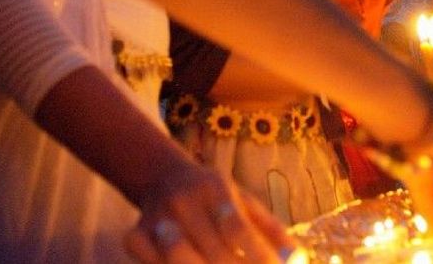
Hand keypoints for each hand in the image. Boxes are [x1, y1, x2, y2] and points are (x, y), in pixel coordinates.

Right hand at [125, 163, 293, 263]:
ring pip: (178, 259)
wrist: (164, 176)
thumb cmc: (217, 197)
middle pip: (212, 251)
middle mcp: (184, 200)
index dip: (257, 255)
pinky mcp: (136, 233)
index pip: (238, 229)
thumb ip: (270, 229)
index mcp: (216, 188)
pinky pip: (145, 257)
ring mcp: (157, 217)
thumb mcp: (246, 202)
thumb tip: (296, 258)